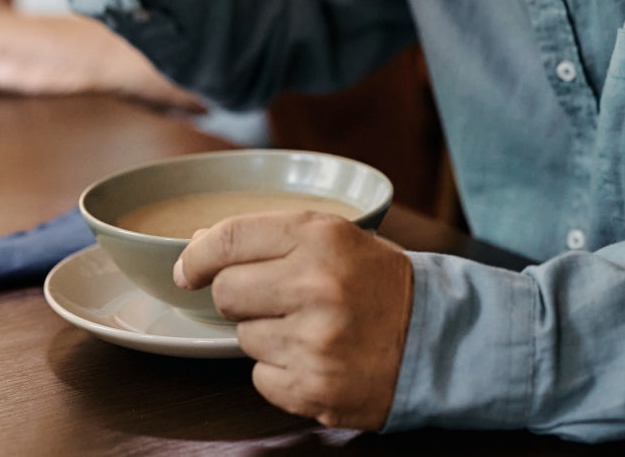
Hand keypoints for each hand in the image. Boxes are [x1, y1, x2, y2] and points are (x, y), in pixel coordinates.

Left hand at [174, 210, 412, 429]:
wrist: (437, 339)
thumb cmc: (378, 282)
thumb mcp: (334, 237)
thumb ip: (268, 236)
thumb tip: (199, 246)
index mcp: (319, 238)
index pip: (228, 239)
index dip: (197, 256)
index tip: (188, 269)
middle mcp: (316, 286)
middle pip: (226, 292)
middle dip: (240, 296)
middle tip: (273, 297)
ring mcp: (315, 342)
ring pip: (242, 337)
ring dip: (265, 333)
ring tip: (308, 327)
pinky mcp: (314, 388)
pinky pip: (259, 377)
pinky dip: (279, 371)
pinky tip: (313, 357)